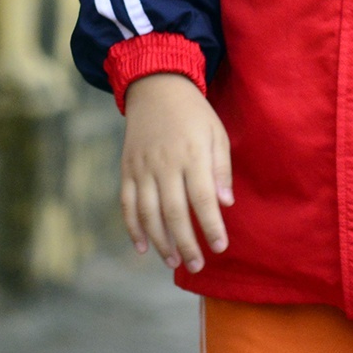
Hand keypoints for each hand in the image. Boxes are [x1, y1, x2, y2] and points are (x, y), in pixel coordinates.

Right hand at [120, 73, 233, 272]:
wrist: (155, 86)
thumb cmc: (193, 113)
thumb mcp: (216, 133)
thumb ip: (221, 169)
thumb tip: (225, 203)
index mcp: (191, 154)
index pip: (202, 199)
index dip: (211, 226)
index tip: (220, 247)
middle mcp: (164, 163)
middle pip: (173, 213)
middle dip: (187, 244)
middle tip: (198, 265)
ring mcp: (142, 167)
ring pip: (148, 213)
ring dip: (161, 241)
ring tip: (174, 262)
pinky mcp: (127, 169)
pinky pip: (127, 203)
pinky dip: (133, 228)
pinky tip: (143, 247)